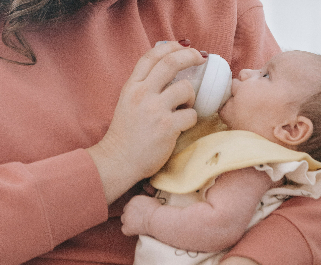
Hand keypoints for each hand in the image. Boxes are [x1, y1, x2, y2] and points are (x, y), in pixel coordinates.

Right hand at [88, 41, 205, 203]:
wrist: (118, 161)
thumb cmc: (125, 135)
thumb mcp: (127, 103)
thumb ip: (143, 88)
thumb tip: (167, 74)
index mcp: (131, 87)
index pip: (151, 57)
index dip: (171, 47)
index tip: (184, 47)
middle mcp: (142, 94)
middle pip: (171, 63)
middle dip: (190, 56)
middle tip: (201, 58)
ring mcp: (155, 110)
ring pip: (186, 89)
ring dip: (191, 97)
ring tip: (185, 106)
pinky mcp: (167, 127)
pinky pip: (191, 115)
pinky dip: (191, 119)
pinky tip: (182, 126)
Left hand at [121, 195, 160, 235]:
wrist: (156, 219)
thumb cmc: (157, 210)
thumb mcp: (153, 200)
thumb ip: (147, 201)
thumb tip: (149, 203)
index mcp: (134, 200)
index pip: (131, 204)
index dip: (135, 210)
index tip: (139, 213)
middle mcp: (128, 207)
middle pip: (126, 211)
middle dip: (130, 215)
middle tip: (138, 219)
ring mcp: (126, 217)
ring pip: (123, 219)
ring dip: (128, 222)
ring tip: (136, 226)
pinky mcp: (126, 227)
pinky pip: (124, 229)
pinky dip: (128, 231)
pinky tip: (134, 231)